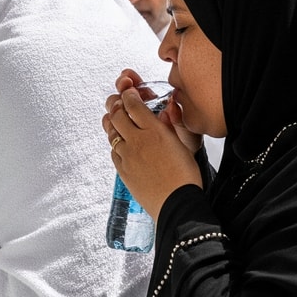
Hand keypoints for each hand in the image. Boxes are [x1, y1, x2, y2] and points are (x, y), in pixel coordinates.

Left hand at [102, 69, 202, 213]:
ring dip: (112, 124)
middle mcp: (137, 141)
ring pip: (111, 133)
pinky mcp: (122, 170)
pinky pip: (113, 151)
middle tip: (118, 103)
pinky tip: (120, 144)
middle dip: (116, 105)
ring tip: (116, 120)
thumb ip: (169, 126)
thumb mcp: (182, 145)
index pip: (133, 104)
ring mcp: (127, 156)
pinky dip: (115, 144)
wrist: (176, 203)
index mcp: (154, 131)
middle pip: (117, 115)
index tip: (129, 93)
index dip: (129, 95)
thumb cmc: (185, 177)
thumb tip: (164, 112)